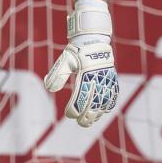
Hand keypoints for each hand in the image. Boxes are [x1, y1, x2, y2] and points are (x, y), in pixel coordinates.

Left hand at [43, 0, 119, 127]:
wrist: (92, 39)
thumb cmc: (77, 51)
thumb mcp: (64, 61)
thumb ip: (57, 75)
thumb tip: (48, 88)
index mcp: (85, 75)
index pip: (79, 99)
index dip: (74, 109)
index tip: (68, 114)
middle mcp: (97, 79)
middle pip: (93, 105)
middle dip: (86, 117)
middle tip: (79, 123)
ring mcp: (106, 80)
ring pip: (103, 103)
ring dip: (97, 114)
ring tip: (89, 121)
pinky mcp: (111, 79)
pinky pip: (112, 96)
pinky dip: (108, 105)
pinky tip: (103, 111)